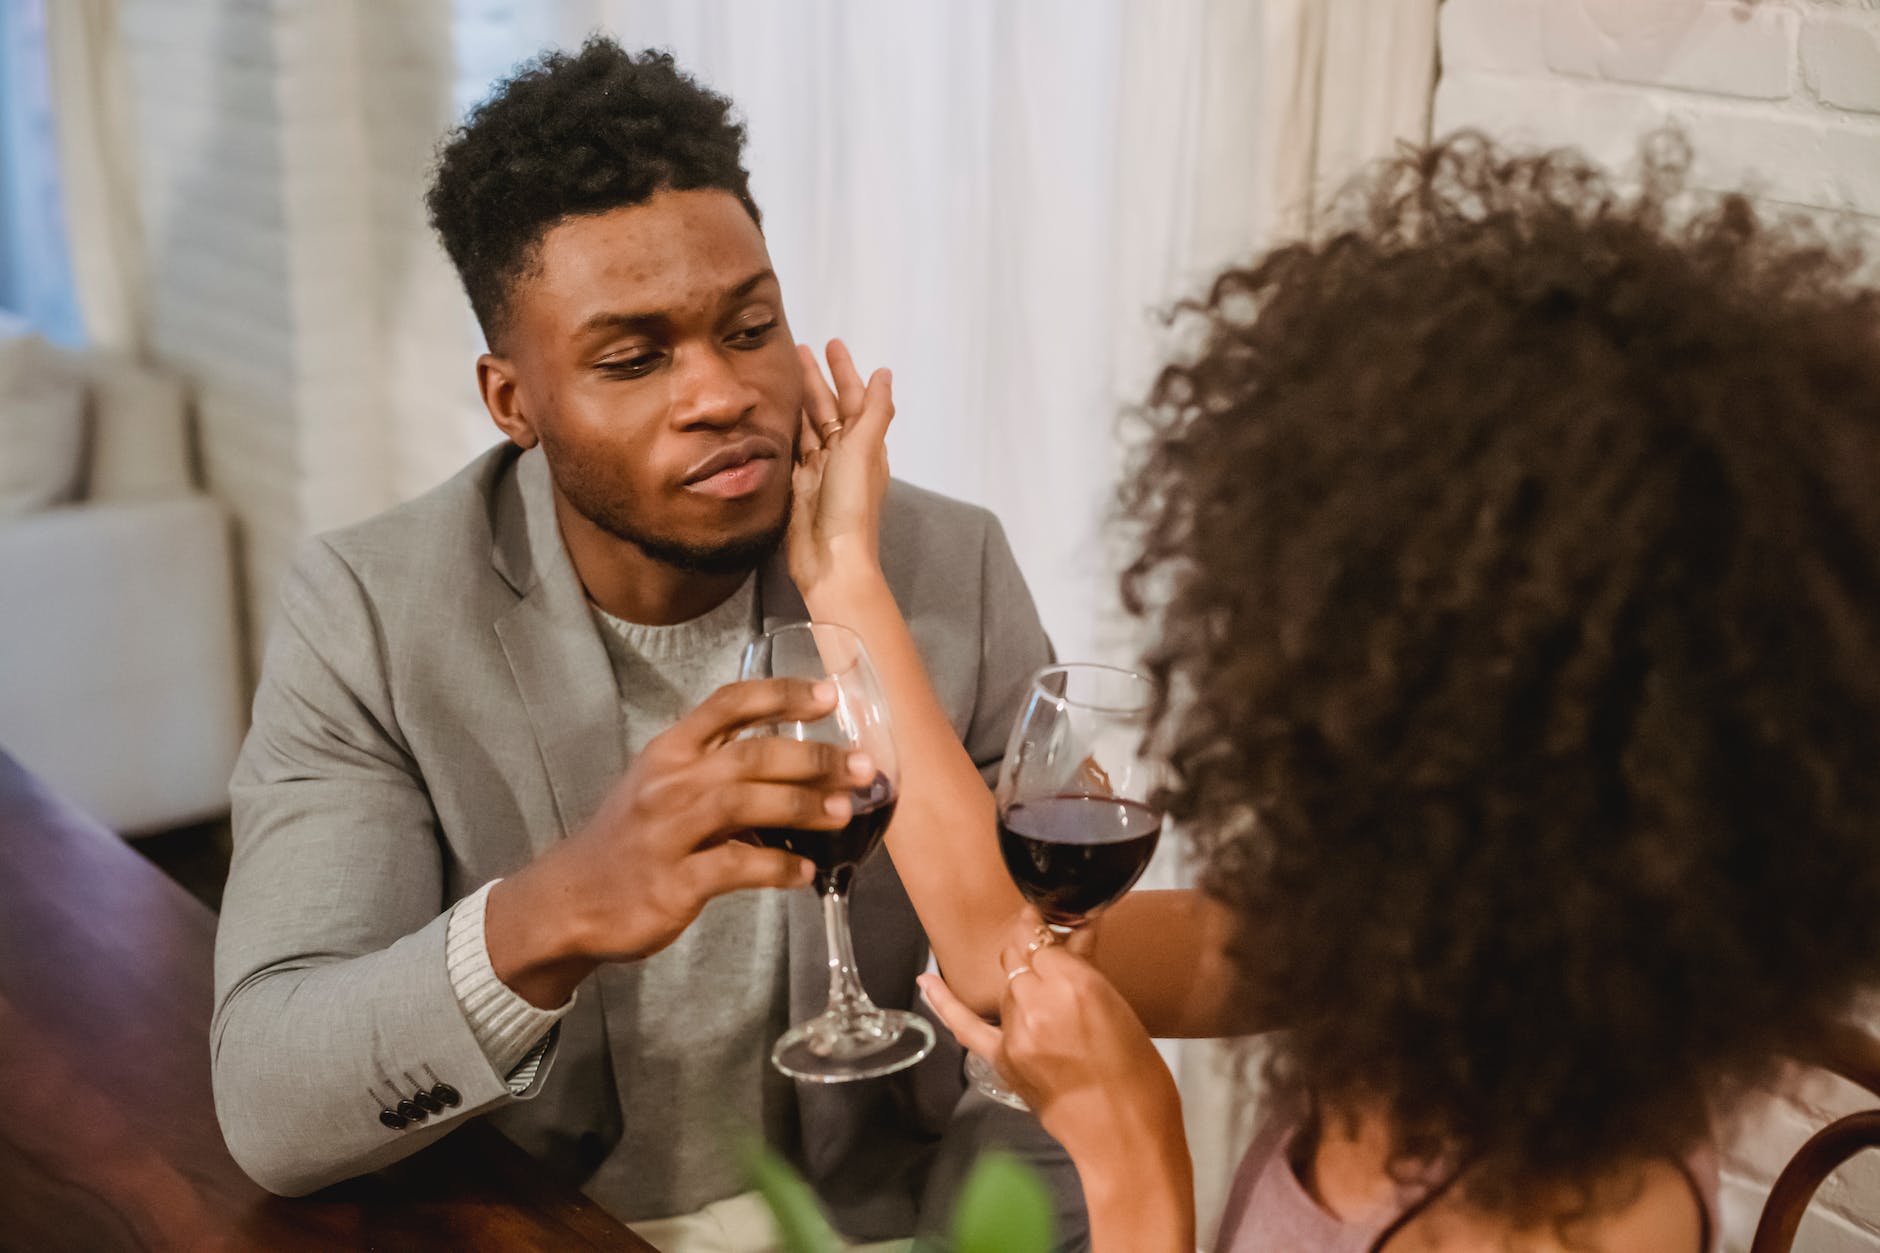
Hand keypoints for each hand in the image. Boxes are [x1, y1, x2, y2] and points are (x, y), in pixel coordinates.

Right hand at [487, 678, 870, 1006]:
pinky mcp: (673, 882)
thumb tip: (800, 762)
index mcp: (669, 751)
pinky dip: (778, 867)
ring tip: (846, 811)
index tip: (830, 695)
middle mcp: (668, 783)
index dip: (783, 694)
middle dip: (814, 756)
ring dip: (805, 805)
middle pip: (751, 754)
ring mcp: (668, 832)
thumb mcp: (661, 785)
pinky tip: (806, 872)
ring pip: (746, 803)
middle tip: (862, 765)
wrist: (571, 899)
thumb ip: (716, 767)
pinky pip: (737, 866)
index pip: (729, 704)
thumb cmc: (632, 840)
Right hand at [788, 339, 892, 597]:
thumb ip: (874, 411)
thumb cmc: (851, 504)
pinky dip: (782, 429)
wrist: (831, 559)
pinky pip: (789, 449)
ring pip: (806, 425)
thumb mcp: (865, 450)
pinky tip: (769, 413)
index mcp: (864, 445)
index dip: (843, 371)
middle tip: (794, 348)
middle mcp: (842, 455)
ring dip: (796, 399)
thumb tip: (885, 373)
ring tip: (777, 373)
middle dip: (814, 378)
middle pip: (826, 408)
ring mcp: (818, 471)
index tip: (830, 344)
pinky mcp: (796, 486)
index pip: (853, 398)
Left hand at [919, 909, 1184, 1163]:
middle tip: (1052, 965)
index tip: (1049, 922)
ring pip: (1005, 988)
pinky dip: (943, 1001)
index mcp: (1077, 983)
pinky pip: (965, 1024)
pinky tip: (926, 979)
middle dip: (1033, 957)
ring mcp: (1016, 1032)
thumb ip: (1088, 966)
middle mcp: (1039, 1002)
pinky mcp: (1002, 1060)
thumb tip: (1078, 926)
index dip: (1047, 933)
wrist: (1126, 1135)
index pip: (1042, 940)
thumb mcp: (1119, 1008)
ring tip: (1050, 1007)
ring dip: (1022, 988)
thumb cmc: (1138, 1071)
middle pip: (1018, 959)